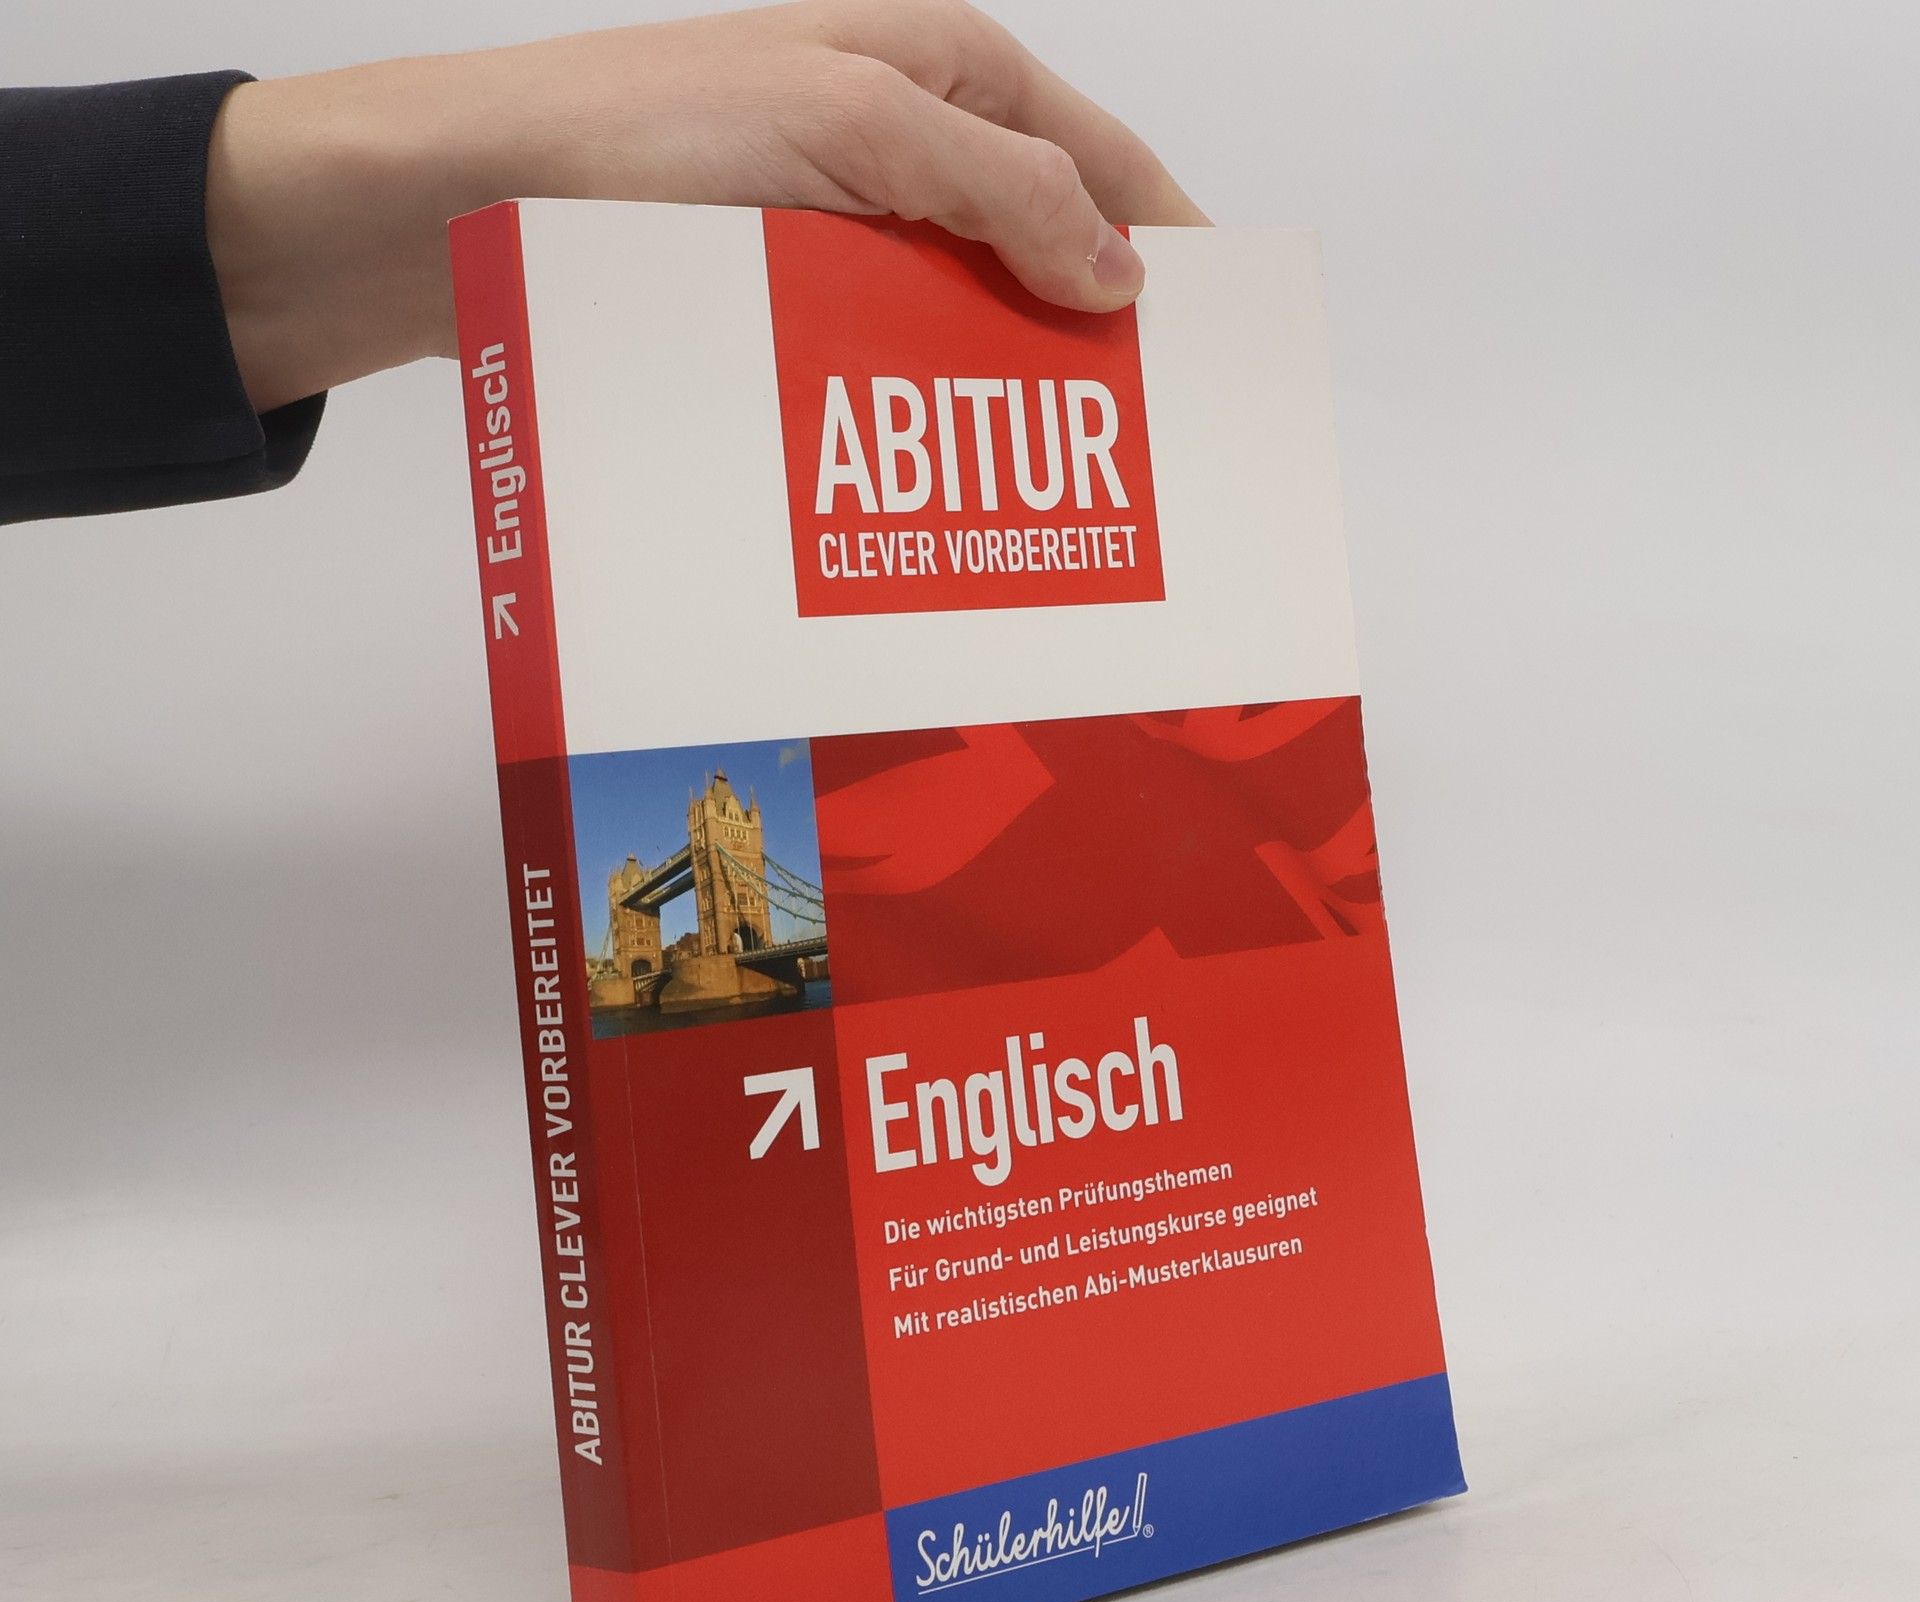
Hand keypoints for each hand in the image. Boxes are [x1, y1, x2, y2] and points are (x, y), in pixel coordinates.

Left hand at [205, 0, 1207, 413]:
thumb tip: (1120, 273)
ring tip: (1044, 491)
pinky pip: (883, 355)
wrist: (466, 195)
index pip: (1103, 162)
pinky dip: (917, 410)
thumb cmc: (646, 133)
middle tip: (1137, 454)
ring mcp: (843, 220)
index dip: (1168, 251)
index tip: (1218, 357)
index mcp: (945, 68)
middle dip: (1089, 341)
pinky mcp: (783, 290)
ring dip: (1000, 393)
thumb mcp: (853, 128)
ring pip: (964, 317)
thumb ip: (1001, 191)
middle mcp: (905, 140)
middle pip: (1041, 248)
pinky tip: (934, 477)